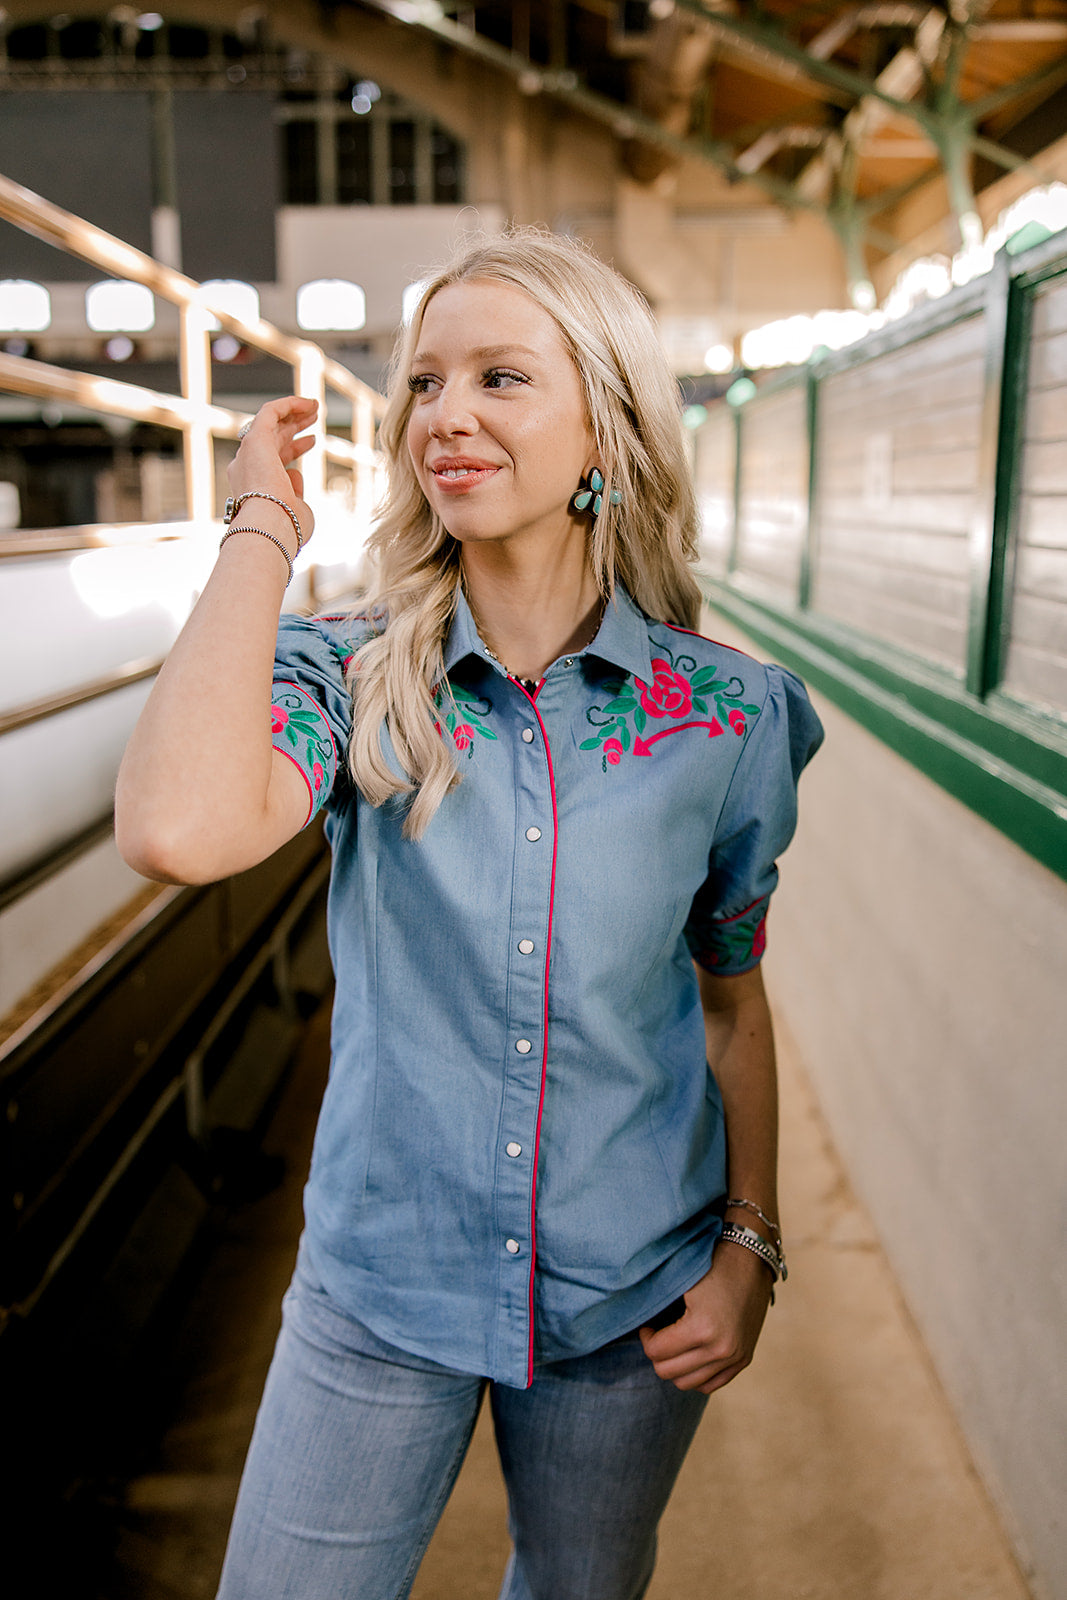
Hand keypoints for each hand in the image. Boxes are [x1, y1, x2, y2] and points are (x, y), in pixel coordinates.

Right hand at [229, 396, 318, 544]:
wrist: (269, 527)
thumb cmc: (285, 527)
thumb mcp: (295, 510)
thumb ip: (295, 492)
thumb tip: (295, 473)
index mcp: (254, 486)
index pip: (273, 460)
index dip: (294, 448)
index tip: (312, 441)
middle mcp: (247, 467)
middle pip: (272, 439)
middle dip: (293, 426)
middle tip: (313, 417)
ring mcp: (248, 453)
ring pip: (269, 423)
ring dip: (292, 412)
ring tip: (314, 406)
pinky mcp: (254, 439)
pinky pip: (270, 412)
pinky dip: (288, 404)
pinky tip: (307, 403)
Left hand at [639, 1242, 772, 1394]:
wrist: (752, 1260)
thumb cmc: (711, 1264)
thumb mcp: (681, 1281)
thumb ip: (658, 1306)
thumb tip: (636, 1325)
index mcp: (702, 1328)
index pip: (656, 1352)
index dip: (646, 1338)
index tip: (648, 1325)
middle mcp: (721, 1349)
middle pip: (668, 1373)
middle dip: (657, 1354)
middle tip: (658, 1335)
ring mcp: (735, 1357)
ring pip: (687, 1383)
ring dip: (675, 1366)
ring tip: (674, 1344)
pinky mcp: (744, 1360)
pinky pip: (709, 1385)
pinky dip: (695, 1374)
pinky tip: (691, 1354)